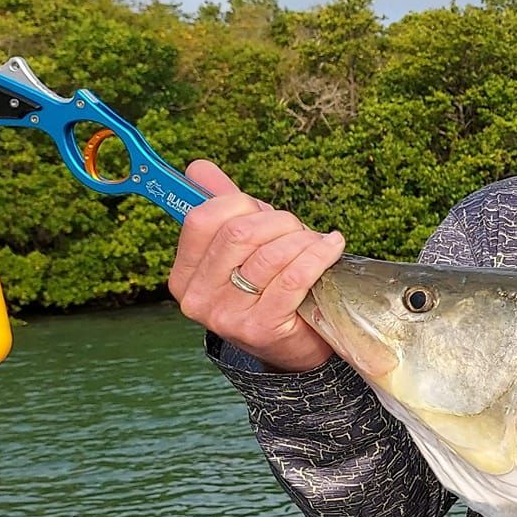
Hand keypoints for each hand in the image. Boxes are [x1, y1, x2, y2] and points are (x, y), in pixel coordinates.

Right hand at [168, 159, 344, 371]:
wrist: (295, 348)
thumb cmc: (269, 290)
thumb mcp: (243, 248)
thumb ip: (222, 207)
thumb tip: (198, 167)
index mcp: (185, 274)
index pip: (202, 219)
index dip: (241, 204)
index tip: (264, 211)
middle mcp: (198, 298)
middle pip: (239, 234)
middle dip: (279, 222)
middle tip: (299, 229)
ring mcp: (226, 317)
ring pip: (269, 255)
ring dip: (302, 240)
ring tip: (318, 243)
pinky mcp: (261, 328)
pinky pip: (294, 278)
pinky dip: (318, 255)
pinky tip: (332, 247)